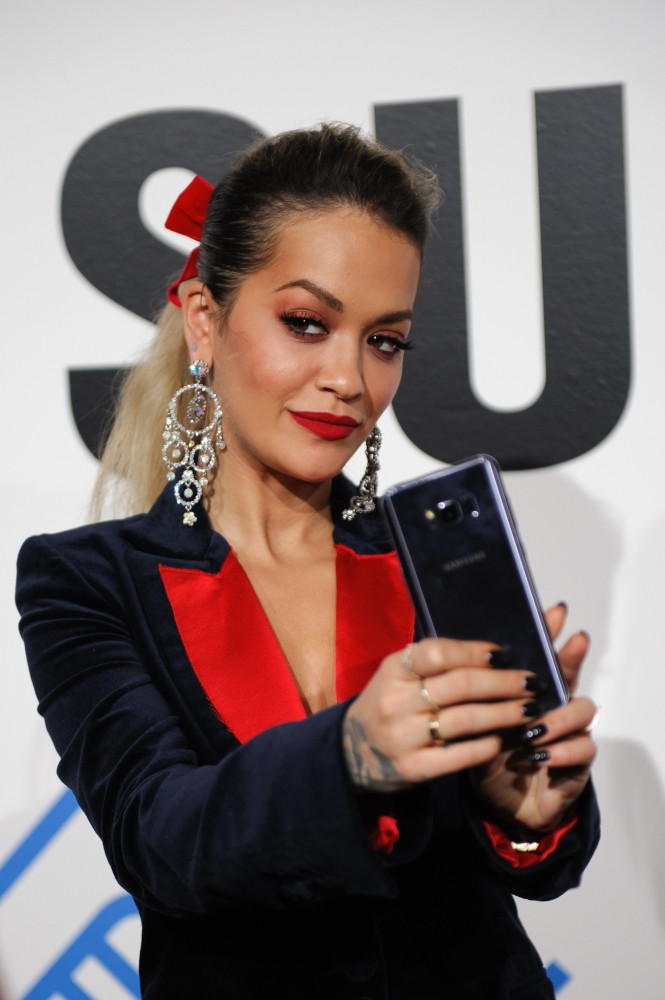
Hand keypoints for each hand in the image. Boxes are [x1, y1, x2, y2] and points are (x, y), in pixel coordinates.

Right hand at [343, 634, 547, 792]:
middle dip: (503, 683)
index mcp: (393, 669)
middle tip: (532, 683)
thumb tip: (493, 652)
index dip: (474, 652)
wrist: (352, 752)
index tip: (503, 655)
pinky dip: (486, 746)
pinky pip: (459, 756)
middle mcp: (396, 700)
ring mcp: (402, 736)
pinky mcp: (412, 768)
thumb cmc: (389, 703)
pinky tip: (503, 739)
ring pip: (466, 719)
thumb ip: (437, 662)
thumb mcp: (399, 675)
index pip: (437, 652)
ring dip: (504, 713)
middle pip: (460, 685)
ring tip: (529, 709)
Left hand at [470, 603, 597, 832]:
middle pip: (567, 675)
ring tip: (531, 727)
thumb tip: (446, 651)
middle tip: (551, 661)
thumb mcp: (468, 719)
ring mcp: (568, 733)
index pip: (541, 653)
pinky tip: (540, 753)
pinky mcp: (576, 765)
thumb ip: (465, 690)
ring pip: (583, 711)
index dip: (550, 633)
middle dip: (566, 662)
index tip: (555, 611)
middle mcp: (551, 705)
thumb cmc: (482, 753)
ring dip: (556, 716)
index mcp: (525, 689)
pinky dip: (561, 750)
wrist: (494, 802)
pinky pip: (583, 750)